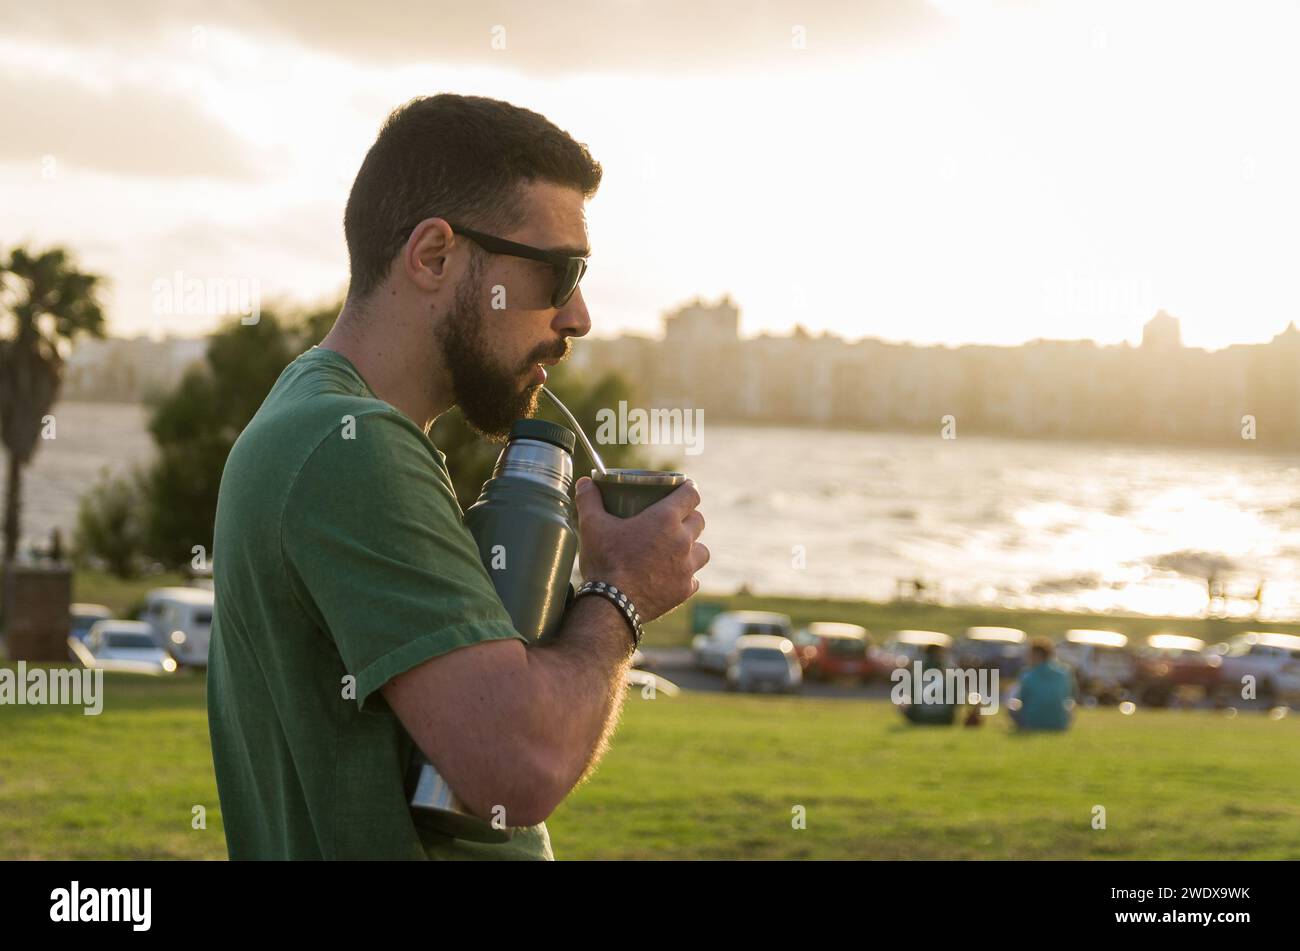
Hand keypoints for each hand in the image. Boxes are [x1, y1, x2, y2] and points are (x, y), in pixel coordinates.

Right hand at [573, 476, 707, 623]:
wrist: (611, 604)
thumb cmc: (605, 560)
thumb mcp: (592, 526)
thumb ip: (589, 500)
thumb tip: (584, 482)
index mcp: (665, 519)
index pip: (691, 494)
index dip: (688, 489)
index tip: (683, 489)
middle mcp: (682, 540)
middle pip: (698, 521)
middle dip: (688, 518)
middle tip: (674, 521)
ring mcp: (687, 567)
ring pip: (702, 550)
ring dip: (692, 548)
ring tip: (676, 550)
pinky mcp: (684, 590)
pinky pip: (693, 579)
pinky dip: (685, 576)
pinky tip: (671, 577)